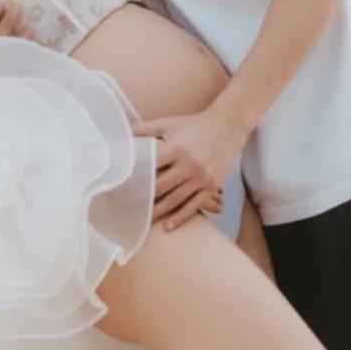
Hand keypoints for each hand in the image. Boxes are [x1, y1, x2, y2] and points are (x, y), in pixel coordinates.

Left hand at [133, 108, 247, 230]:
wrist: (228, 126)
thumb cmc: (194, 124)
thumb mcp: (169, 123)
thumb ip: (145, 129)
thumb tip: (122, 133)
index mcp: (176, 148)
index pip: (151, 166)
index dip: (135, 176)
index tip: (121, 186)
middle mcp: (189, 165)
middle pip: (160, 187)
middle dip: (143, 198)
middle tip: (128, 208)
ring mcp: (202, 177)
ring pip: (175, 200)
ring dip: (158, 212)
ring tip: (142, 221)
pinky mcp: (211, 186)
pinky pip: (194, 205)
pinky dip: (180, 217)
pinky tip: (168, 226)